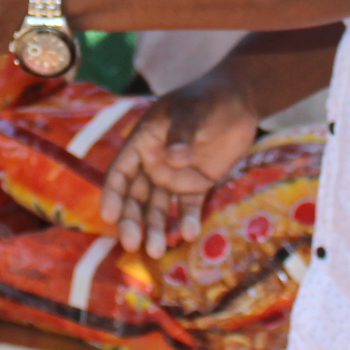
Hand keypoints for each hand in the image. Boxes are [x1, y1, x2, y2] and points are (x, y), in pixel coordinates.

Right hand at [99, 70, 262, 255]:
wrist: (240, 101)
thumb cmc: (208, 99)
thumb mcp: (194, 110)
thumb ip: (182, 133)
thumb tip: (172, 158)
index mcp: (143, 142)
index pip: (120, 172)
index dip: (113, 194)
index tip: (109, 216)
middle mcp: (154, 163)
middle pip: (136, 197)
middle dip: (132, 220)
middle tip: (133, 243)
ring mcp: (175, 176)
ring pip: (159, 207)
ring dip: (156, 228)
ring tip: (158, 251)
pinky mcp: (198, 185)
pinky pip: (189, 207)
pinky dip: (187, 220)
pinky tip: (190, 234)